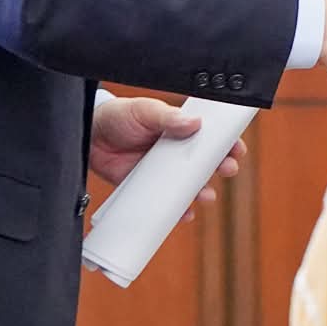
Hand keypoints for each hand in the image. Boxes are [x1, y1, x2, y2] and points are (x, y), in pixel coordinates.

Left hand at [89, 95, 245, 222]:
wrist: (88, 135)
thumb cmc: (119, 116)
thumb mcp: (144, 111)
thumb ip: (167, 117)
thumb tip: (195, 123)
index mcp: (179, 129)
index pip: (209, 136)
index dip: (227, 143)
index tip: (238, 149)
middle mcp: (174, 151)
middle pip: (206, 162)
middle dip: (221, 167)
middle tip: (228, 169)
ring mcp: (162, 172)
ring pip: (190, 185)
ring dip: (202, 192)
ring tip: (207, 196)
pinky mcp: (147, 188)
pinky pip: (167, 203)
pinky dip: (178, 211)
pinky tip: (185, 215)